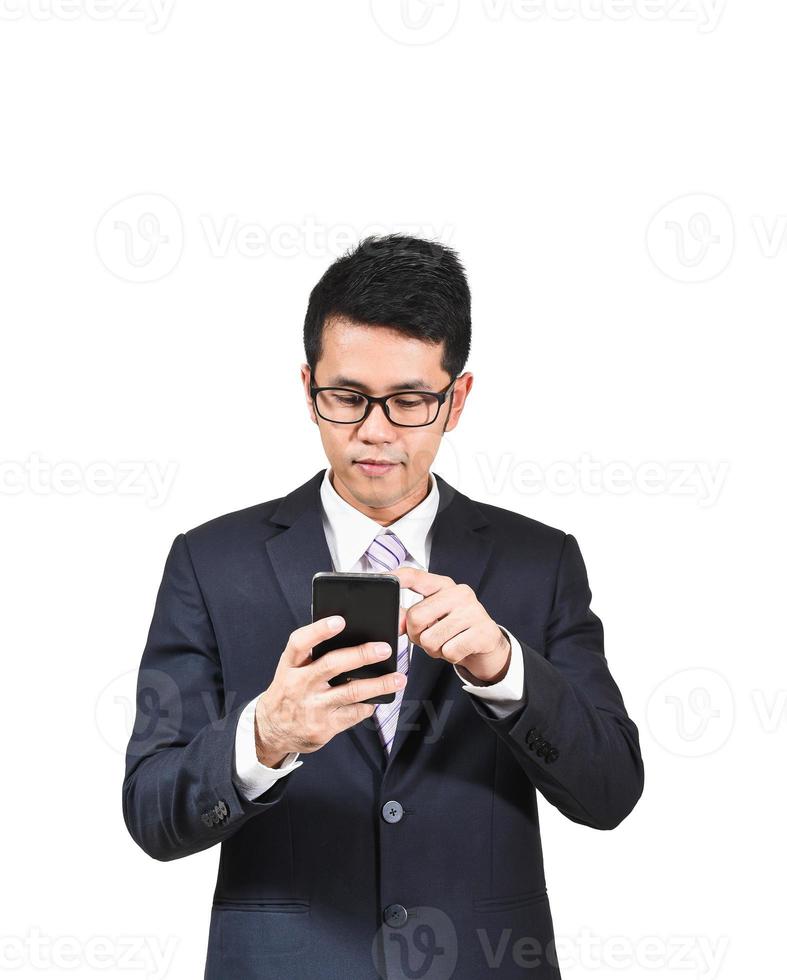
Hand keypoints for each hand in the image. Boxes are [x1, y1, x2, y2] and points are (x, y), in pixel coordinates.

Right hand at [254, 616, 405, 765]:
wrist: (272, 730)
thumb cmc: (290, 690)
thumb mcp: (291, 670)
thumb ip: (313, 655)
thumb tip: (353, 637)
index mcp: (290, 665)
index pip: (300, 643)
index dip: (319, 630)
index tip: (340, 620)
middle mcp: (298, 685)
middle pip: (332, 665)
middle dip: (361, 655)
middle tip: (385, 649)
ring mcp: (311, 707)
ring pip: (351, 692)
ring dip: (379, 685)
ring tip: (399, 679)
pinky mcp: (323, 728)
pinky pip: (353, 714)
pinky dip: (368, 705)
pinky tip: (377, 699)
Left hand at [390, 567, 511, 684]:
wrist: (487, 645)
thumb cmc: (454, 629)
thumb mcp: (432, 618)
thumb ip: (410, 616)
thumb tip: (395, 621)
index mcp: (443, 585)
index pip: (415, 576)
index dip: (397, 578)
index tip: (384, 579)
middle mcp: (459, 593)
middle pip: (416, 617)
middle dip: (416, 635)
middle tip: (429, 636)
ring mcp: (474, 611)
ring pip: (430, 640)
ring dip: (434, 650)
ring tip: (446, 643)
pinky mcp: (483, 632)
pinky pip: (449, 652)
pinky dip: (450, 657)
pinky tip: (459, 649)